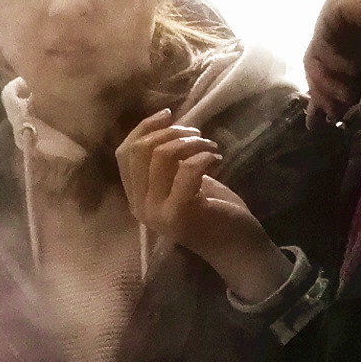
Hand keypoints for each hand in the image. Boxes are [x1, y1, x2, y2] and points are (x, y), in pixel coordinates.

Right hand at [116, 113, 290, 305]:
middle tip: (197, 134)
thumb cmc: (212, 211)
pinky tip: (217, 158)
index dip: (143, 128)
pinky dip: (203, 156)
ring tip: (210, 146)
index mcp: (136, 197)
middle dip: (170, 132)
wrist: (236, 247)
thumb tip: (166, 126)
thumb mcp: (182, 181)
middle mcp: (140, 206)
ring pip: (161, 156)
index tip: (169, 114)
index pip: (124, 153)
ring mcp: (156, 212)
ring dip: (190, 142)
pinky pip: (186, 169)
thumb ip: (167, 162)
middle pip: (139, 151)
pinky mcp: (179, 212)